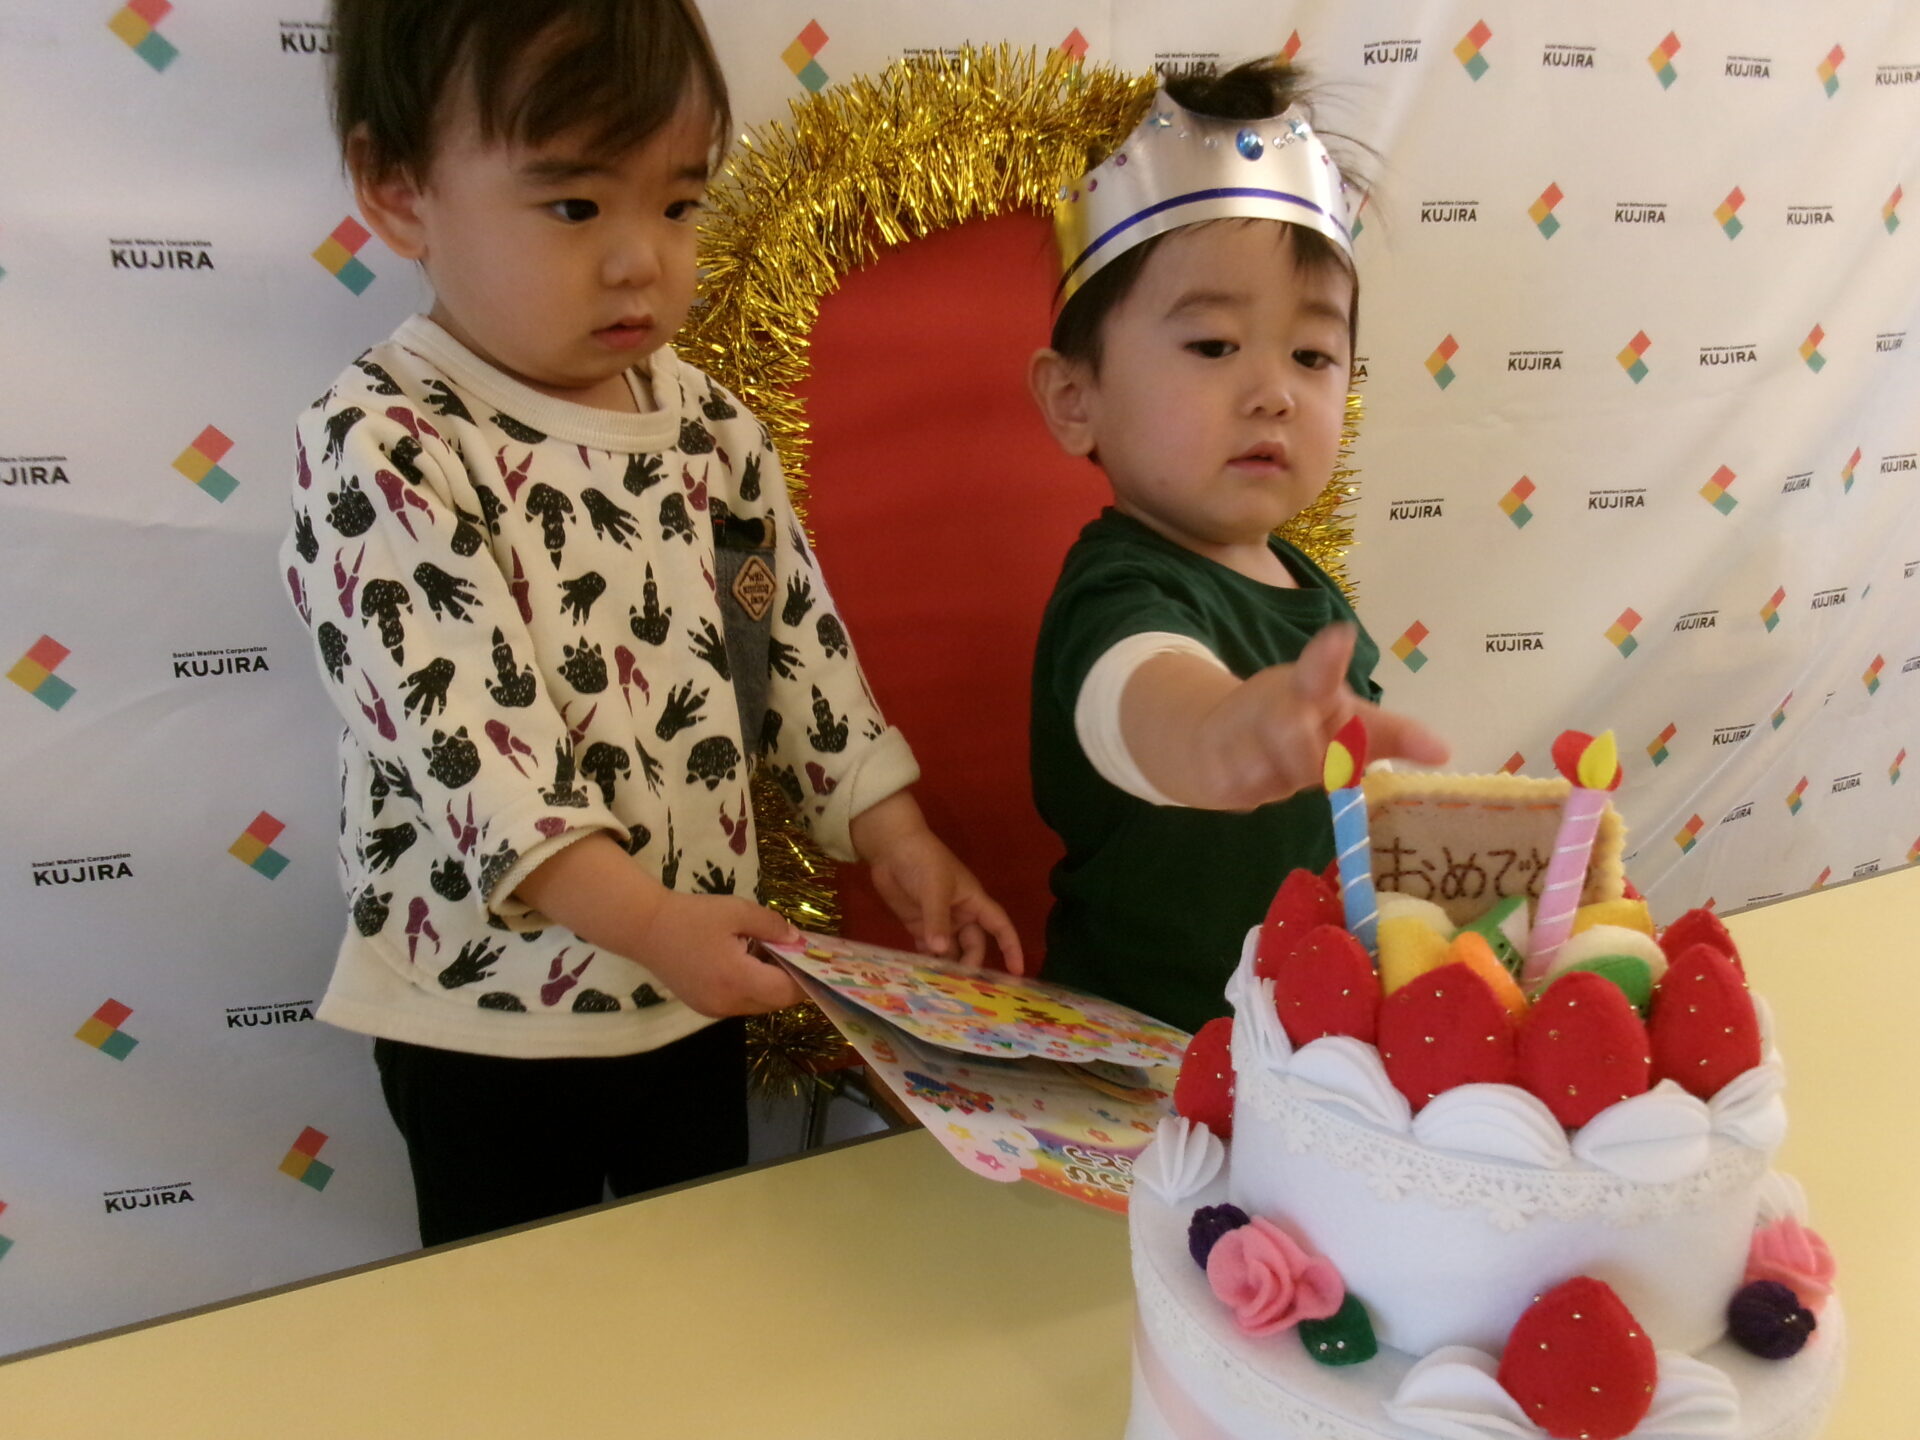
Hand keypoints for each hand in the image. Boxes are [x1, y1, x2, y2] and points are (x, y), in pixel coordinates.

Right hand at [629, 890, 806, 1017]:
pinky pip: (740, 1003)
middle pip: (774, 1002)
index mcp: (737, 980)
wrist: (644, 929)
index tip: (818, 961)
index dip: (806, 978)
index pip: (786, 991)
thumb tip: (797, 940)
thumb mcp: (737, 911)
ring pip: (758, 1005)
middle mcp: (727, 1004)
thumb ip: (771, 926)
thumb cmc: (692, 916)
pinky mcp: (704, 1007)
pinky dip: (752, 987)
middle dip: (791, 982)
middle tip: (798, 956)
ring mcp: (713, 1010)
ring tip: (773, 956)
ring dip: (771, 985)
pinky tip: (748, 963)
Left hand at [852, 792, 1025, 973]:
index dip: (1010, 947)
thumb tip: (940, 951)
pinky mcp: (917, 925)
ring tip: (944, 988)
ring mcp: (938, 921)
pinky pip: (928, 949)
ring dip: (948, 966)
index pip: (999, 926)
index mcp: (973, 902)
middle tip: (963, 986)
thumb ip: (937, 919)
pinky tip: (923, 976)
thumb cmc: (924, 861)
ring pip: (951, 950)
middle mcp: (960, 915)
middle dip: (971, 964)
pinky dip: (928, 961)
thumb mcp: (935, 888)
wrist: (892, 848)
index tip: (1017, 971)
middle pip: (973, 945)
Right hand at [1187, 624, 1450, 808]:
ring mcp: (1239, 736)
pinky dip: (1262, 790)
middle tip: (1318, 767)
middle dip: (1311, 759)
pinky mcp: (1218, 773)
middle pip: (1293, 736)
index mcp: (1307, 688)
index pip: (1318, 673)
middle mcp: (1272, 705)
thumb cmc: (1296, 726)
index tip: (1340, 636)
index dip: (1328, 658)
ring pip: (1277, 776)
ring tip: (1279, 764)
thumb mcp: (1341, 722)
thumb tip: (1445, 752)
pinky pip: (1252, 794)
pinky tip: (1253, 775)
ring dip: (1288, 779)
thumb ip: (1390, 735)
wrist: (1212, 740)